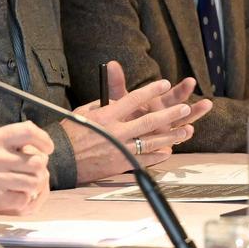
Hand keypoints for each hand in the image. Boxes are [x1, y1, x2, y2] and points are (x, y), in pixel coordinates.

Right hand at [0, 120, 53, 216]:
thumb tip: (19, 141)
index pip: (27, 132)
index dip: (43, 139)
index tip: (47, 147)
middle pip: (36, 161)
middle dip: (40, 166)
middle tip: (34, 169)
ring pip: (33, 181)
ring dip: (32, 184)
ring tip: (24, 184)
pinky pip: (22, 199)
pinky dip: (22, 199)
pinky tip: (14, 196)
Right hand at [62, 62, 212, 182]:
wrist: (62, 160)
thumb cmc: (69, 135)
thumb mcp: (82, 112)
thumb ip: (101, 104)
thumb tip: (114, 99)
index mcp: (106, 115)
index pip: (134, 98)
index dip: (151, 90)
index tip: (164, 83)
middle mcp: (116, 131)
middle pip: (150, 120)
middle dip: (170, 113)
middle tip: (184, 107)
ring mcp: (121, 149)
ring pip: (153, 140)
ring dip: (172, 135)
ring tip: (186, 130)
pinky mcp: (122, 164)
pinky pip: (146, 159)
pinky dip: (158, 154)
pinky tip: (168, 150)